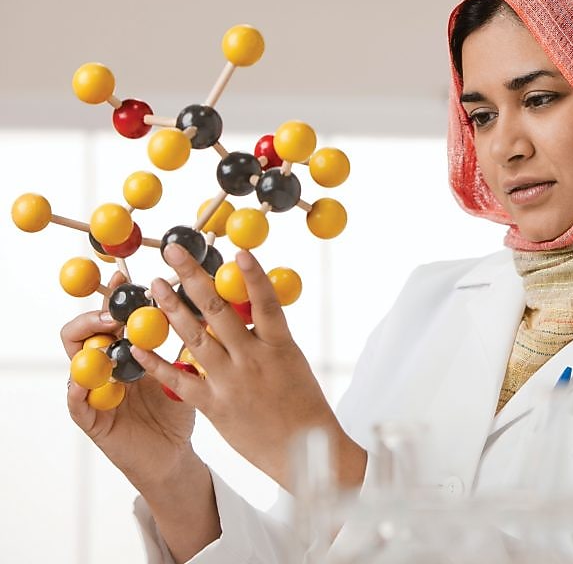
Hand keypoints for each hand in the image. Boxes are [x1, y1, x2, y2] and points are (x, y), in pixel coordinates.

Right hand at [64, 272, 199, 491]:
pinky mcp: (91, 419)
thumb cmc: (182, 409)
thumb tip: (212, 304)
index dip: (117, 296)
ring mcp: (95, 391)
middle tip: (117, 309)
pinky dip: (79, 388)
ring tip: (107, 333)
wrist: (175, 455)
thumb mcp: (187, 370)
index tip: (127, 277)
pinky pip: (77, 401)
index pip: (115, 316)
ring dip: (88, 344)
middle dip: (98, 314)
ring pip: (76, 361)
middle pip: (86, 331)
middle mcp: (107, 367)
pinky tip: (85, 380)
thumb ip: (189, 341)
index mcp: (128, 352)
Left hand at [132, 246, 366, 489]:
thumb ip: (267, 338)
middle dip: (192, 277)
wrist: (304, 451)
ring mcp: (231, 382)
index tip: (236, 250)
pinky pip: (179, 379)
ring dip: (170, 308)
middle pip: (217, 310)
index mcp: (280, 345)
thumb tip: (243, 310)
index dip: (251, 274)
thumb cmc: (303, 404)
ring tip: (153, 285)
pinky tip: (139, 345)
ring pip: (193, 337)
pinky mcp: (214, 406)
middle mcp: (252, 359)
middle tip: (174, 251)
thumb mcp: (292, 363)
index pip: (264, 301)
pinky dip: (157, 362)